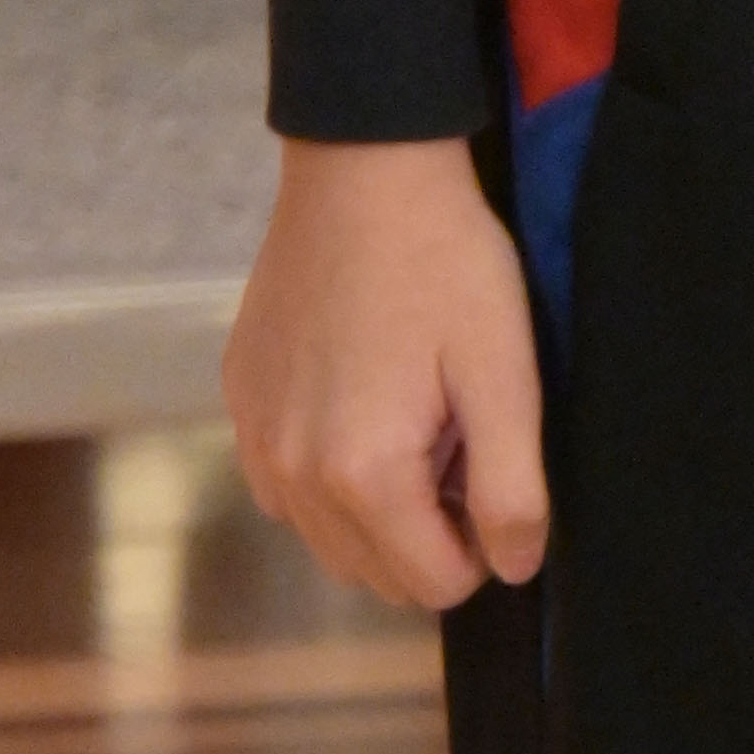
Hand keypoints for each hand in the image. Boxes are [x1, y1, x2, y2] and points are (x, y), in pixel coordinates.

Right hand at [226, 139, 548, 611]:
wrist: (362, 168)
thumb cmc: (445, 264)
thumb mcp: (505, 375)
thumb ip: (512, 489)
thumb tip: (514, 568)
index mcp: (362, 477)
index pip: (437, 585)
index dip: (484, 545)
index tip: (493, 470)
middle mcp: (292, 476)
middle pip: (379, 575)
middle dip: (430, 533)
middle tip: (457, 439)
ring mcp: (255, 441)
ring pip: (329, 540)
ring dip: (379, 511)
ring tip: (415, 419)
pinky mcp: (238, 404)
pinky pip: (287, 487)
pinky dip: (330, 474)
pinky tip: (363, 400)